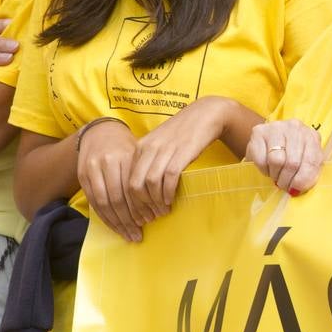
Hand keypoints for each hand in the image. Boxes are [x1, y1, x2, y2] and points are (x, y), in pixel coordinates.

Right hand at [76, 118, 152, 241]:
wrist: (100, 131)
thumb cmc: (126, 146)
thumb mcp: (139, 153)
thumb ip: (146, 173)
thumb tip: (161, 200)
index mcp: (125, 156)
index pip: (133, 187)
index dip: (141, 206)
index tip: (152, 220)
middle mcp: (107, 163)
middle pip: (117, 197)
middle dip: (129, 219)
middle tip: (139, 234)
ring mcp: (92, 170)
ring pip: (104, 202)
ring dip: (117, 222)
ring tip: (129, 235)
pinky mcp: (82, 176)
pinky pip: (93, 202)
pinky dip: (105, 217)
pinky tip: (115, 227)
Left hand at [126, 97, 233, 218]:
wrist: (205, 114)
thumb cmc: (183, 132)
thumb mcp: (159, 143)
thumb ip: (149, 159)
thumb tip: (143, 187)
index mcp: (140, 147)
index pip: (127, 179)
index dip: (132, 201)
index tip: (140, 213)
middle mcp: (149, 148)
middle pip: (135, 185)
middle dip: (141, 205)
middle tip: (150, 216)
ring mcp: (164, 150)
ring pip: (150, 184)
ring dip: (156, 202)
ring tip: (163, 210)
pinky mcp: (181, 153)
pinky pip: (168, 179)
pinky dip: (168, 193)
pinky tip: (171, 200)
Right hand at [245, 119, 323, 194]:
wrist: (271, 141)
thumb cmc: (292, 156)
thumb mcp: (305, 164)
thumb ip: (307, 175)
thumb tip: (296, 190)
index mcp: (312, 137)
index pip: (311, 161)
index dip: (302, 180)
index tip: (295, 190)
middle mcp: (296, 128)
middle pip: (292, 162)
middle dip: (286, 180)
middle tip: (283, 186)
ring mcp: (277, 127)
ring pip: (276, 160)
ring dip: (275, 175)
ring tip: (276, 175)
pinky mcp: (259, 131)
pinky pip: (261, 159)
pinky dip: (264, 170)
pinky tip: (267, 167)